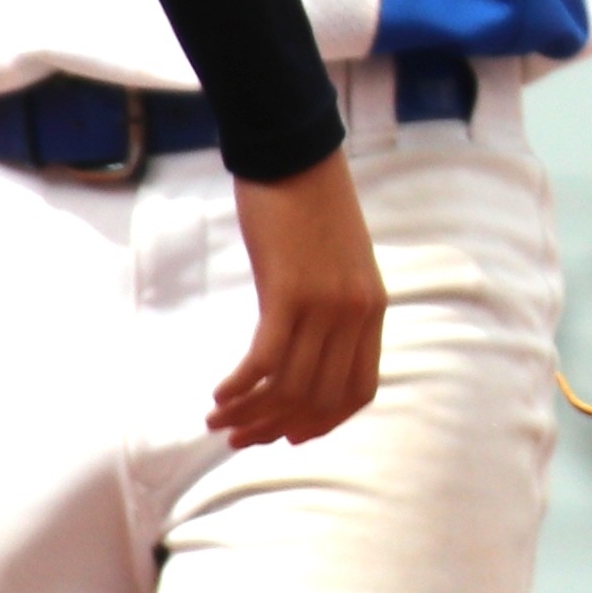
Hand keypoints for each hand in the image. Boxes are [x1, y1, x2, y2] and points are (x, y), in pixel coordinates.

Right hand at [215, 149, 386, 447]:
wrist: (293, 154)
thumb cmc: (308, 203)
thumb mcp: (336, 263)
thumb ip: (330, 307)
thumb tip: (302, 346)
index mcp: (372, 311)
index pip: (358, 390)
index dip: (323, 422)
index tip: (288, 436)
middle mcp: (354, 315)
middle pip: (318, 397)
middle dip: (275, 427)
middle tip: (237, 438)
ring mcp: (324, 306)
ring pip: (288, 385)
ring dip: (250, 412)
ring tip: (218, 421)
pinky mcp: (288, 293)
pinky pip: (266, 360)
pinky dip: (241, 385)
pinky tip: (219, 395)